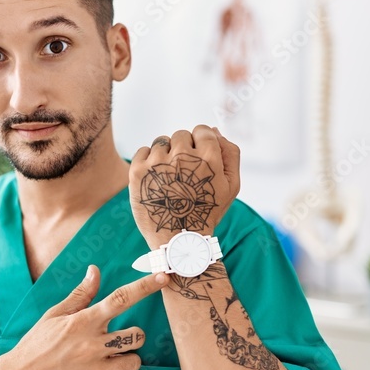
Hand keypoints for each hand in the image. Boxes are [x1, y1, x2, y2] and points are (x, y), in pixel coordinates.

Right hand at [0, 265, 166, 369]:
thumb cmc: (36, 346)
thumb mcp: (54, 316)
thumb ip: (80, 296)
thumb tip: (95, 271)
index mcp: (83, 322)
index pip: (121, 299)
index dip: (144, 287)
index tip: (163, 278)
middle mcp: (92, 345)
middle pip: (138, 335)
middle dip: (133, 337)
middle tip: (115, 342)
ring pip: (134, 362)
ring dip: (125, 361)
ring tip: (106, 362)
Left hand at [129, 124, 240, 248]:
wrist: (178, 238)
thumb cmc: (207, 211)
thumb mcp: (232, 185)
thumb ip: (230, 153)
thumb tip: (215, 130)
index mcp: (208, 158)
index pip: (202, 130)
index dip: (201, 142)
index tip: (198, 158)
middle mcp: (182, 156)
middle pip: (181, 134)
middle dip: (183, 149)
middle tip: (184, 173)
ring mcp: (158, 162)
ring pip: (162, 141)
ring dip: (166, 154)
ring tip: (169, 178)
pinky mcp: (138, 170)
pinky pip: (144, 150)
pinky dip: (149, 161)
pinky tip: (156, 179)